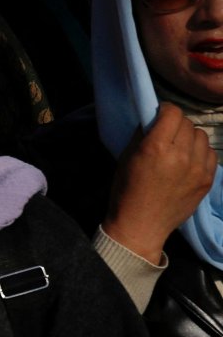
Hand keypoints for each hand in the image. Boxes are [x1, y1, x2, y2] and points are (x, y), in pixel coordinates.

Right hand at [104, 102, 216, 262]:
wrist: (141, 225)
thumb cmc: (126, 190)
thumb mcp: (127, 158)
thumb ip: (143, 135)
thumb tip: (155, 118)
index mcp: (156, 148)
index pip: (172, 113)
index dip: (165, 111)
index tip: (159, 116)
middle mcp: (180, 155)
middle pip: (187, 123)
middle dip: (176, 124)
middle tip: (167, 134)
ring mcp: (197, 168)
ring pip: (201, 136)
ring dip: (190, 137)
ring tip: (179, 148)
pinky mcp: (207, 179)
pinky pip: (210, 153)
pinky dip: (200, 152)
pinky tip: (188, 161)